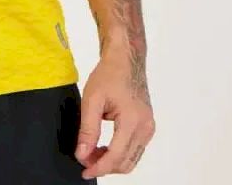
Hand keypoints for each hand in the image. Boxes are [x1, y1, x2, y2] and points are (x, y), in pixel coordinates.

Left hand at [75, 49, 155, 178]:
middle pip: (126, 162)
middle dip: (105, 166)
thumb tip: (82, 154)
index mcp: (132, 121)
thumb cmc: (109, 74)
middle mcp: (145, 128)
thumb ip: (87, 129)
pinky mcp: (148, 126)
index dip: (99, 167)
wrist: (125, 60)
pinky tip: (104, 147)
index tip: (84, 170)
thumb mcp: (92, 99)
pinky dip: (120, 153)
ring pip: (132, 159)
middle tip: (85, 160)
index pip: (116, 156)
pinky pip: (135, 149)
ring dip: (112, 161)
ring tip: (92, 154)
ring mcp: (149, 128)